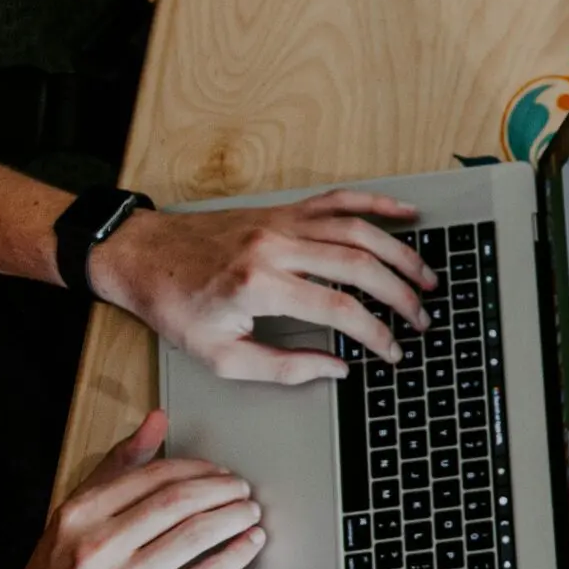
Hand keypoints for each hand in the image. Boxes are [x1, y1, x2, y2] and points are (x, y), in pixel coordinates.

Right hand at [2, 411, 263, 568]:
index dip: (200, 468)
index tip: (219, 471)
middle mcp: (97, 546)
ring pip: (197, 534)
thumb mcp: (75, 516)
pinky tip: (250, 543)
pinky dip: (235, 555)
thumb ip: (118, 466)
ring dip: (235, 517)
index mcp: (80, 515)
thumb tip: (157, 421)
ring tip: (250, 512)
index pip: (156, 475)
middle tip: (243, 489)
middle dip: (224, 490)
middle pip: (181, 501)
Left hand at [92, 189, 438, 383]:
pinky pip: (340, 200)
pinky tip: (406, 212)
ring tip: (426, 277)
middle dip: (401, 294)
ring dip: (400, 254)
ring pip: (360, 231)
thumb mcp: (220, 356)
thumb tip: (334, 368)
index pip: (341, 308)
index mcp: (260, 286)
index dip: (377, 333)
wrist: (142, 257)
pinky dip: (377, 203)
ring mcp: (282, 223)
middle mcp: (276, 247)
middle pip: (361, 266)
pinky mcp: (283, 211)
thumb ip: (283, 367)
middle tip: (422, 317)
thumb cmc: (175, 307)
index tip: (394, 350)